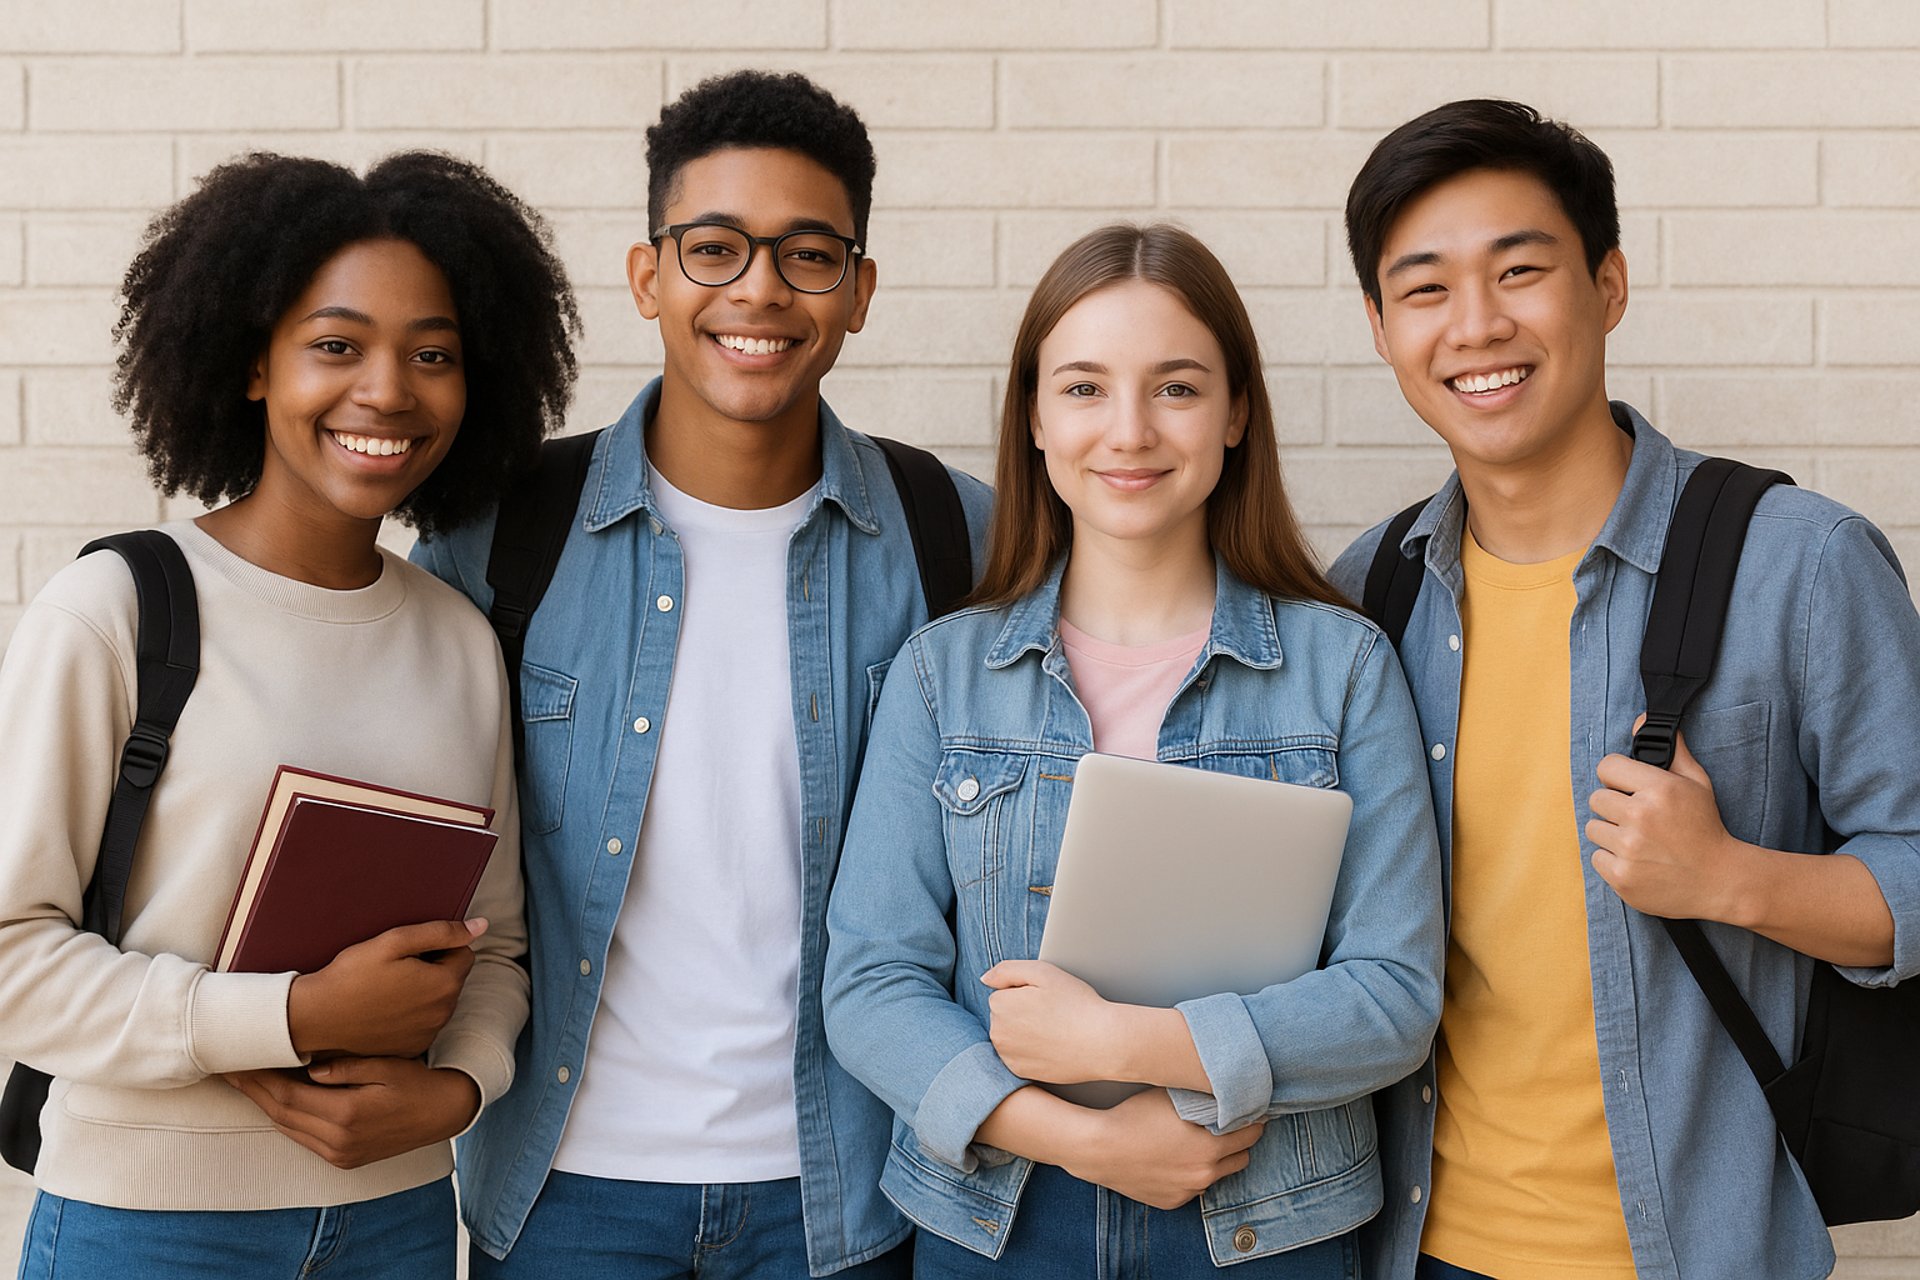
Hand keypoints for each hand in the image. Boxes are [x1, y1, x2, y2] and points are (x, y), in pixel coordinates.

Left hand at [226, 1057, 480, 1169]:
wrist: (445, 1113)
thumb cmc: (418, 1082)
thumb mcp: (388, 1065)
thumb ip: (347, 1067)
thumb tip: (310, 1069)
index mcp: (347, 1115)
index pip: (287, 1095)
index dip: (258, 1078)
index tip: (238, 1059)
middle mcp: (338, 1141)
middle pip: (280, 1114)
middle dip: (252, 1090)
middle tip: (228, 1067)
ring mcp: (340, 1154)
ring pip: (288, 1128)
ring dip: (264, 1104)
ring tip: (245, 1080)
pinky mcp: (344, 1159)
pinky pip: (302, 1137)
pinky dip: (285, 1117)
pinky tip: (276, 1099)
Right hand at [287, 918, 486, 1058]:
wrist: (316, 1018)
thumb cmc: (351, 976)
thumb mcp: (394, 942)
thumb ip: (441, 932)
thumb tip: (481, 926)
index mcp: (444, 984)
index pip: (464, 953)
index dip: (439, 946)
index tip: (410, 951)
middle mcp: (443, 1013)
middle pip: (452, 978)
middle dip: (434, 968)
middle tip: (396, 967)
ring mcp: (428, 1034)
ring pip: (438, 1002)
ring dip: (424, 992)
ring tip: (387, 988)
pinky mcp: (412, 1049)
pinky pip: (423, 1024)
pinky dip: (412, 1015)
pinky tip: (384, 1009)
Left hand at [982, 960, 1120, 1084]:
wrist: (1103, 1043)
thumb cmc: (1077, 1004)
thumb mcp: (1043, 972)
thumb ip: (1007, 970)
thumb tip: (985, 979)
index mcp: (999, 1005)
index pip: (1003, 993)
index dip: (1026, 992)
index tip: (1046, 998)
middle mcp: (997, 1032)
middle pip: (1004, 1014)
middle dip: (1021, 1012)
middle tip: (1052, 1014)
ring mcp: (1007, 1055)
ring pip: (1010, 1035)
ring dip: (1024, 1032)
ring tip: (1053, 1030)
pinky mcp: (1020, 1072)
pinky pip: (1018, 1055)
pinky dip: (1030, 1051)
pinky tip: (1051, 1046)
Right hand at [1064, 1089, 1262, 1209]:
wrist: (1098, 1148)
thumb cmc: (1134, 1116)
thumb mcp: (1174, 1098)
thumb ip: (1206, 1099)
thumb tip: (1228, 1093)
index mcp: (1210, 1148)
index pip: (1252, 1133)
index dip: (1252, 1119)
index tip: (1248, 1110)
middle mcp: (1204, 1175)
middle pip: (1241, 1158)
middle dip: (1237, 1141)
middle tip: (1224, 1125)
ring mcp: (1188, 1192)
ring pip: (1217, 1175)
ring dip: (1214, 1160)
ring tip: (1194, 1142)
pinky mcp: (1172, 1202)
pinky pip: (1192, 1187)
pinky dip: (1190, 1174)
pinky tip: (1173, 1158)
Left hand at [1588, 724, 1750, 922]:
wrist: (1721, 881)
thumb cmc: (1706, 828)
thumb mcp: (1697, 783)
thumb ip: (1671, 749)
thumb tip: (1642, 719)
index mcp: (1658, 789)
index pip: (1606, 766)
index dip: (1617, 777)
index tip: (1628, 788)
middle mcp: (1640, 817)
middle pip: (1595, 799)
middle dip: (1614, 807)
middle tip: (1638, 819)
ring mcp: (1629, 849)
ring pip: (1593, 829)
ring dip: (1611, 834)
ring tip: (1639, 841)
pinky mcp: (1622, 877)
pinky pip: (1596, 858)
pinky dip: (1612, 860)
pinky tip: (1638, 862)